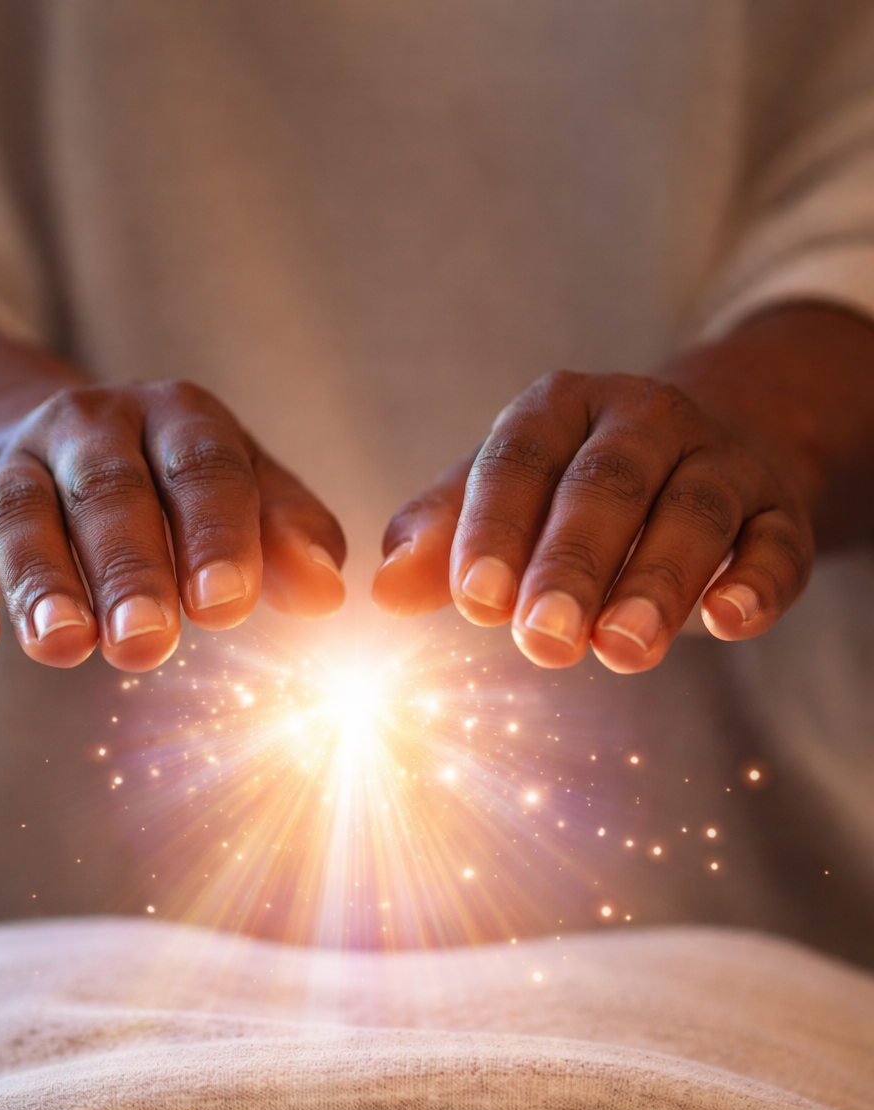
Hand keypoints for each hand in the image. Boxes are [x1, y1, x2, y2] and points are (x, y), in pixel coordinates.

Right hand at [0, 378, 345, 670]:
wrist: (38, 438)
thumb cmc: (168, 484)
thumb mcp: (237, 489)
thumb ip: (286, 535)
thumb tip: (330, 594)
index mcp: (175, 417)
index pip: (202, 468)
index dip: (216, 535)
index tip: (228, 604)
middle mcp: (89, 429)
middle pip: (110, 495)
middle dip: (129, 571)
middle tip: (147, 643)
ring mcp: (13, 467)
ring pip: (23, 518)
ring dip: (42, 584)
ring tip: (64, 646)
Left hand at [372, 366, 813, 672]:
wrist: (702, 449)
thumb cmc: (571, 488)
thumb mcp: (503, 495)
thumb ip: (443, 539)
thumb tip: (382, 592)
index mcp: (561, 407)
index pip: (520, 458)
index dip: (495, 527)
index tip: (473, 600)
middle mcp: (646, 420)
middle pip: (610, 485)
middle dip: (573, 564)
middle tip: (541, 640)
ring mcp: (720, 462)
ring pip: (693, 515)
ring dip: (658, 585)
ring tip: (621, 649)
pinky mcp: (780, 513)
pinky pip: (776, 545)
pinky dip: (756, 583)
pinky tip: (727, 622)